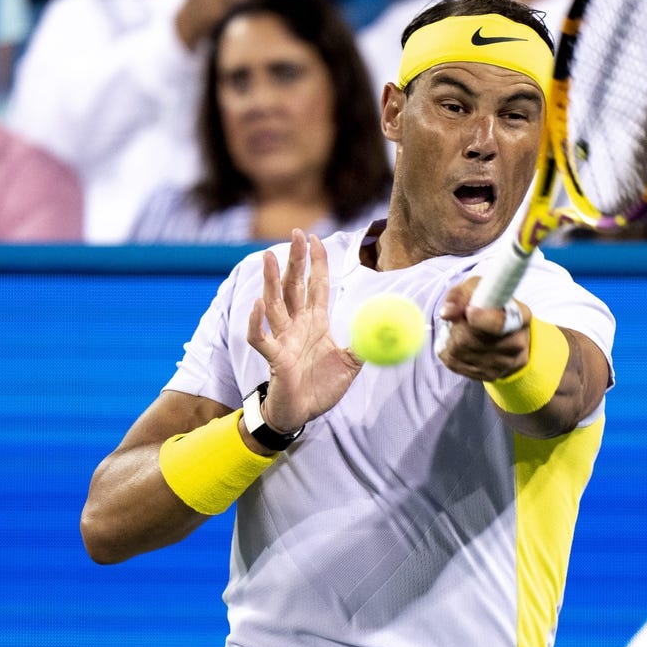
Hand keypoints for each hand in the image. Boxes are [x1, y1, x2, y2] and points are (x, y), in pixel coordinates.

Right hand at [247, 229, 362, 432]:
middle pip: (294, 286)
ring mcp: (282, 339)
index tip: (315, 238)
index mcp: (315, 322)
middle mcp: (296, 325)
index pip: (316, 285)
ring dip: (270, 280)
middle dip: (295, 259)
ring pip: (273, 304)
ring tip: (268, 256)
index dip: (316, 262)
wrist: (301, 414)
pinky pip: (260, 337)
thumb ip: (365, 343)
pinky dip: (256, 323)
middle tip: (296, 232)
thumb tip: (389, 327)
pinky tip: (257, 306)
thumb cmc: (321, 387)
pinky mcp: (273, 358)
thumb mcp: (351, 363)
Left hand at [437, 276, 531, 380]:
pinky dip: (450, 351)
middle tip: (460, 317)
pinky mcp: (489, 376)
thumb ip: (460, 295)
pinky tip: (459, 343)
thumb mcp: (476, 288)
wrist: (503, 333)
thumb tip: (448, 312)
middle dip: (457, 326)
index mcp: (519, 317)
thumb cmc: (488, 304)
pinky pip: (456, 363)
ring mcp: (504, 364)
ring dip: (451, 338)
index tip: (469, 311)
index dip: (482, 318)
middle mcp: (517, 344)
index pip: (500, 322)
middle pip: (471, 339)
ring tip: (461, 329)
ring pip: (460, 352)